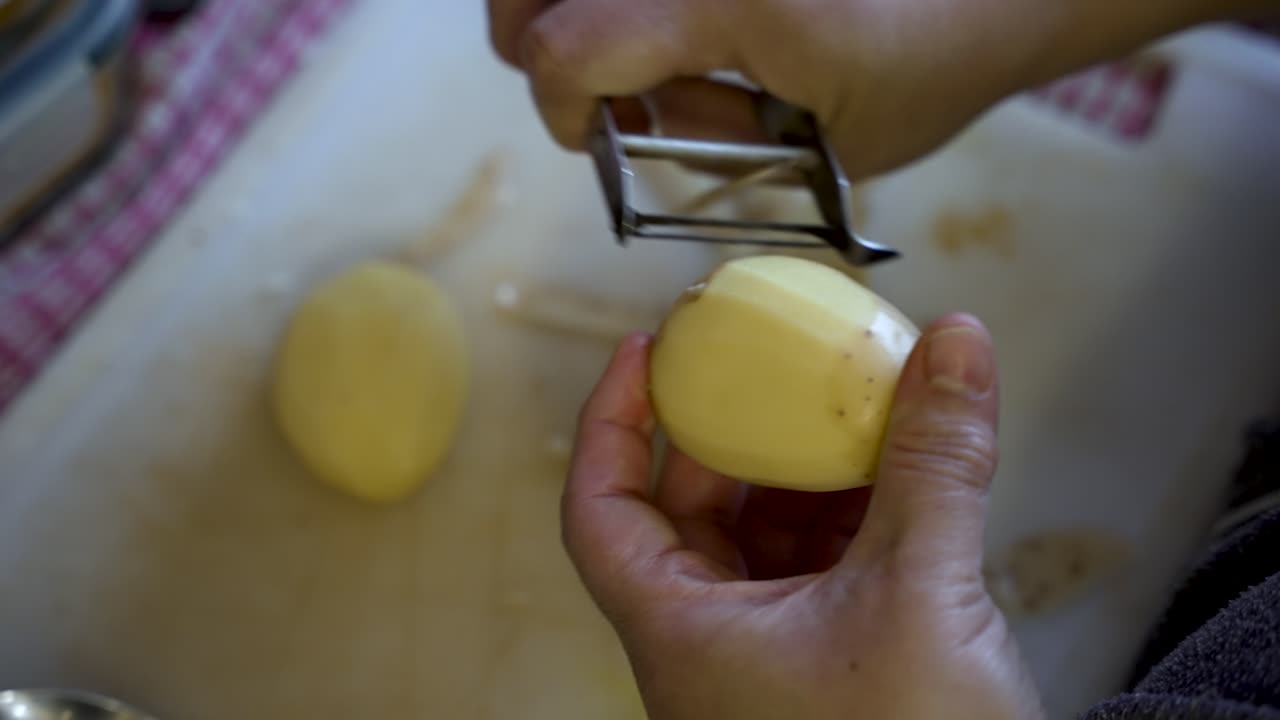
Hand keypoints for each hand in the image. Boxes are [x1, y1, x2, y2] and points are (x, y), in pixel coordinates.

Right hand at [489, 0, 1249, 179]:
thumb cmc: (933, 62)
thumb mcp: (824, 146)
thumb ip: (711, 140)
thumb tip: (630, 120)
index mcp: (728, 4)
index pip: (567, 48)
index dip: (563, 108)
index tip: (597, 139)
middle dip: (541, 46)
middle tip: (597, 85)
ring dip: (571, 13)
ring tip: (637, 48)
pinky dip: (618, 3)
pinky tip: (669, 27)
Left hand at [562, 314, 1044, 719]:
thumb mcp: (921, 593)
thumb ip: (935, 462)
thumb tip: (952, 347)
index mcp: (683, 632)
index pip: (600, 507)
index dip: (611, 421)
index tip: (642, 355)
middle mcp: (711, 647)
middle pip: (691, 514)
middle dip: (735, 436)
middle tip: (771, 372)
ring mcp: (768, 664)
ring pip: (764, 545)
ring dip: (807, 479)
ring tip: (852, 418)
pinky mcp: (827, 675)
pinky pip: (820, 576)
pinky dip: (851, 523)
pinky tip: (899, 485)